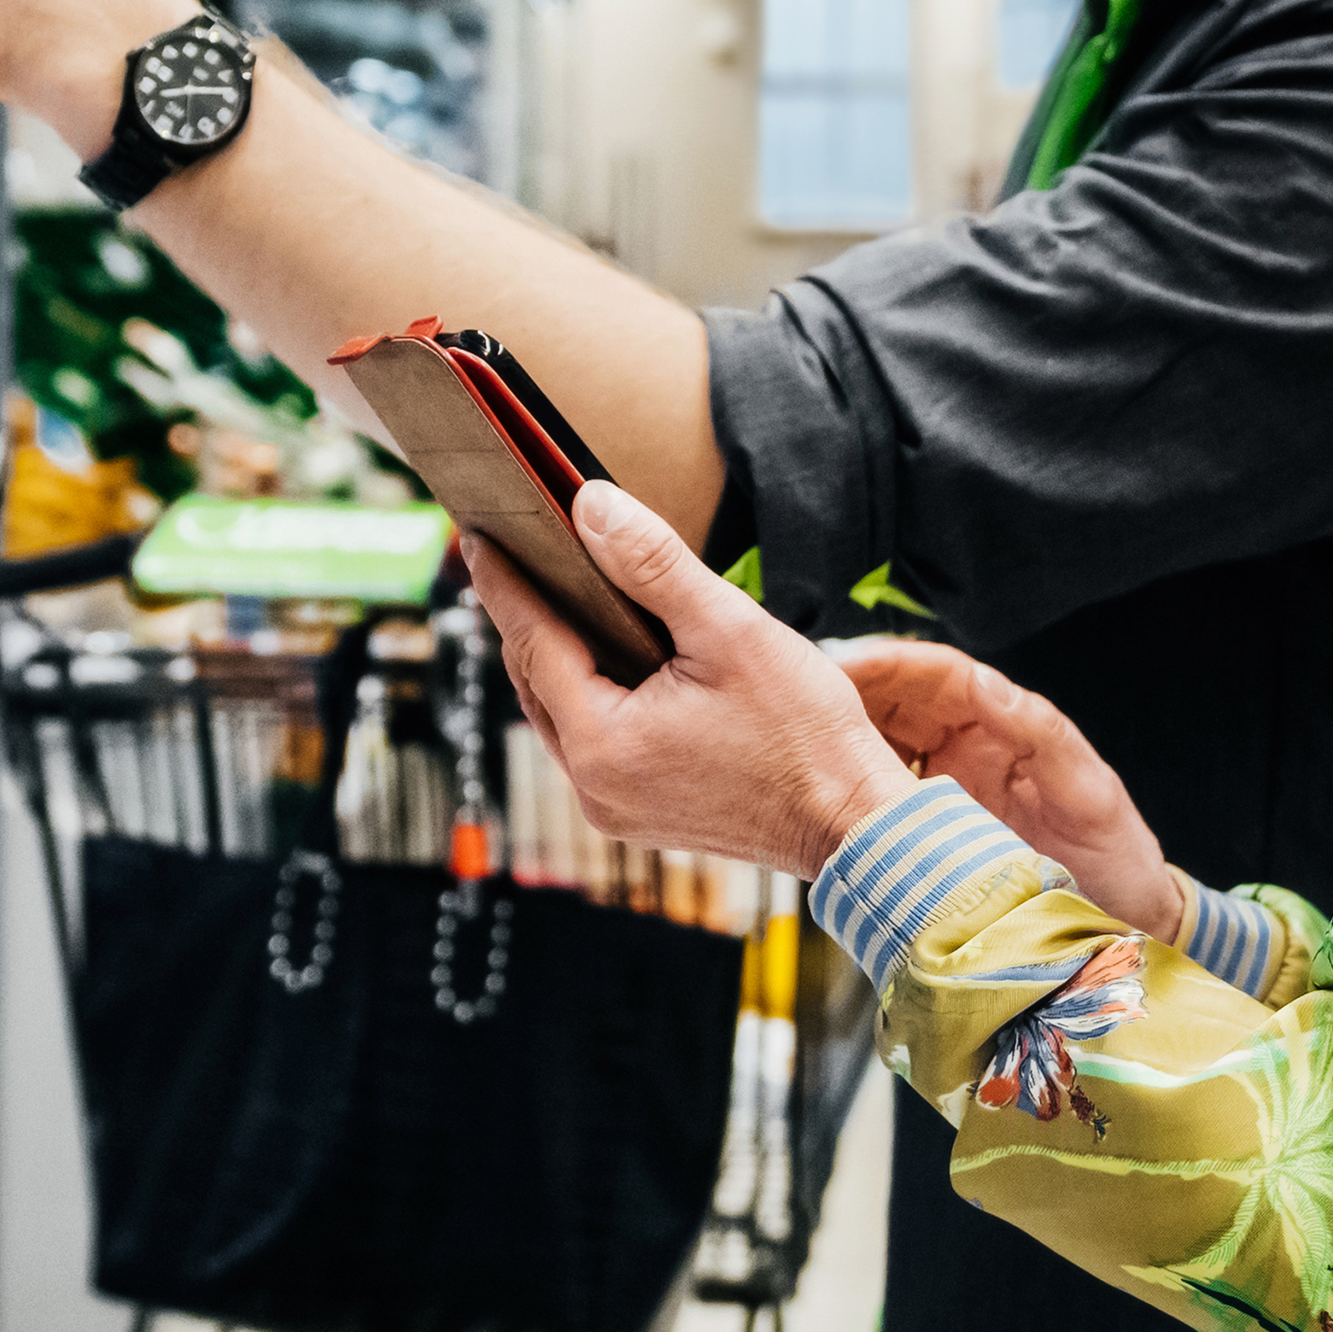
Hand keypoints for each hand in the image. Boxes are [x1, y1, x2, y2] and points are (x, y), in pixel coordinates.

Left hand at [464, 481, 920, 880]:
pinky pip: (591, 742)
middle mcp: (593, 786)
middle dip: (524, 617)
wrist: (853, 825)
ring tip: (554, 596)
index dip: (506, 584)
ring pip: (560, 714)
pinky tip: (608, 658)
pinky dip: (588, 695)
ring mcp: (614, 808)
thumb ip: (653, 565)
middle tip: (511, 556)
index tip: (479, 538)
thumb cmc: (805, 735)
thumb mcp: (731, 630)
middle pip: (535, 682)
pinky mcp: (639, 814)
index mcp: (603, 742)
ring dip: (556, 657)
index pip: (533, 643)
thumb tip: (591, 506)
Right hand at [831, 639, 1179, 935]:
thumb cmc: (1116, 857)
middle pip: (896, 702)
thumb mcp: (1087, 792)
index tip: (845, 665)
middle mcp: (969, 748)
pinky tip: (823, 803)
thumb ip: (1041, 735)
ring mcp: (946, 791)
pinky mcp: (931, 833)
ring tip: (800, 747)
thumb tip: (986, 684)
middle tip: (802, 702)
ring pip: (878, 747)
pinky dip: (851, 796)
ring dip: (841, 741)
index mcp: (1005, 725)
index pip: (937, 675)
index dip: (889, 664)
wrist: (1120, 925)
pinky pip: (882, 802)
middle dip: (848, 694)